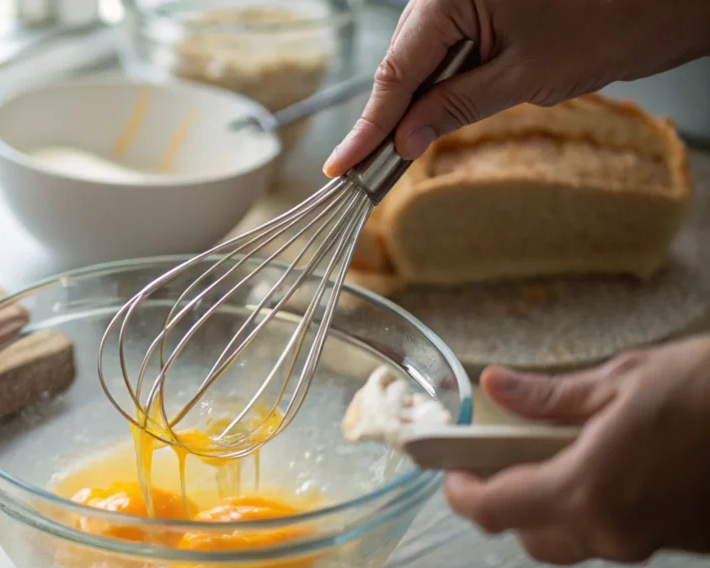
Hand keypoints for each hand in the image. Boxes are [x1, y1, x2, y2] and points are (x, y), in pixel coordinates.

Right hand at [324, 0, 709, 174]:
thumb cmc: (608, 23)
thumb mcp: (523, 78)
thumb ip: (455, 108)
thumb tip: (405, 141)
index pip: (396, 71)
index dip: (368, 125)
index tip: (341, 165)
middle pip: (402, 62)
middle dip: (388, 117)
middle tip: (364, 169)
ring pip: (421, 58)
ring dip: (415, 105)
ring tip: (396, 150)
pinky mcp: (483, 8)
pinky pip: (446, 50)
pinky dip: (439, 86)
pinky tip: (432, 116)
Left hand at [444, 336, 709, 564]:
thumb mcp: (622, 380)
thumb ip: (548, 397)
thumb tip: (499, 386)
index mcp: (585, 491)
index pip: (495, 510)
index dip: (461, 494)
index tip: (448, 473)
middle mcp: (613, 531)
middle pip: (530, 534)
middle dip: (505, 501)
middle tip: (492, 460)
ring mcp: (648, 543)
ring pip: (573, 540)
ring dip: (550, 507)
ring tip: (548, 456)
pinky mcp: (680, 543)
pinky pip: (616, 534)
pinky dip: (596, 508)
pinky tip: (606, 468)